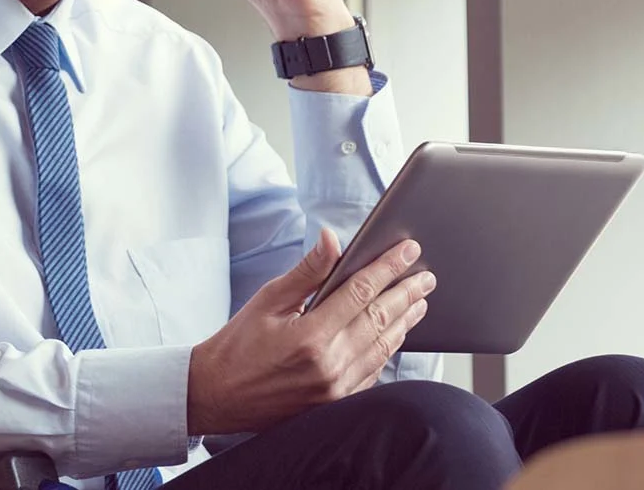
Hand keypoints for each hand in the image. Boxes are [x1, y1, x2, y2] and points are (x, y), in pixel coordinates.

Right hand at [186, 228, 435, 434]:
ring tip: (419, 300)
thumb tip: (331, 239)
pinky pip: (373, 372)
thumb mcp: (267, 300)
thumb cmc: (238, 345)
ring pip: (383, 348)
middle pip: (380, 319)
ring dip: (404, 321)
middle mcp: (329, 365)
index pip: (360, 292)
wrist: (218, 395)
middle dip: (406, 293)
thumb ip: (306, 271)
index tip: (407, 250)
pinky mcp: (335, 403)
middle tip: (425, 275)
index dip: (387, 267)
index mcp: (310, 336)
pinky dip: (388, 349)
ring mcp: (335, 389)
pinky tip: (396, 334)